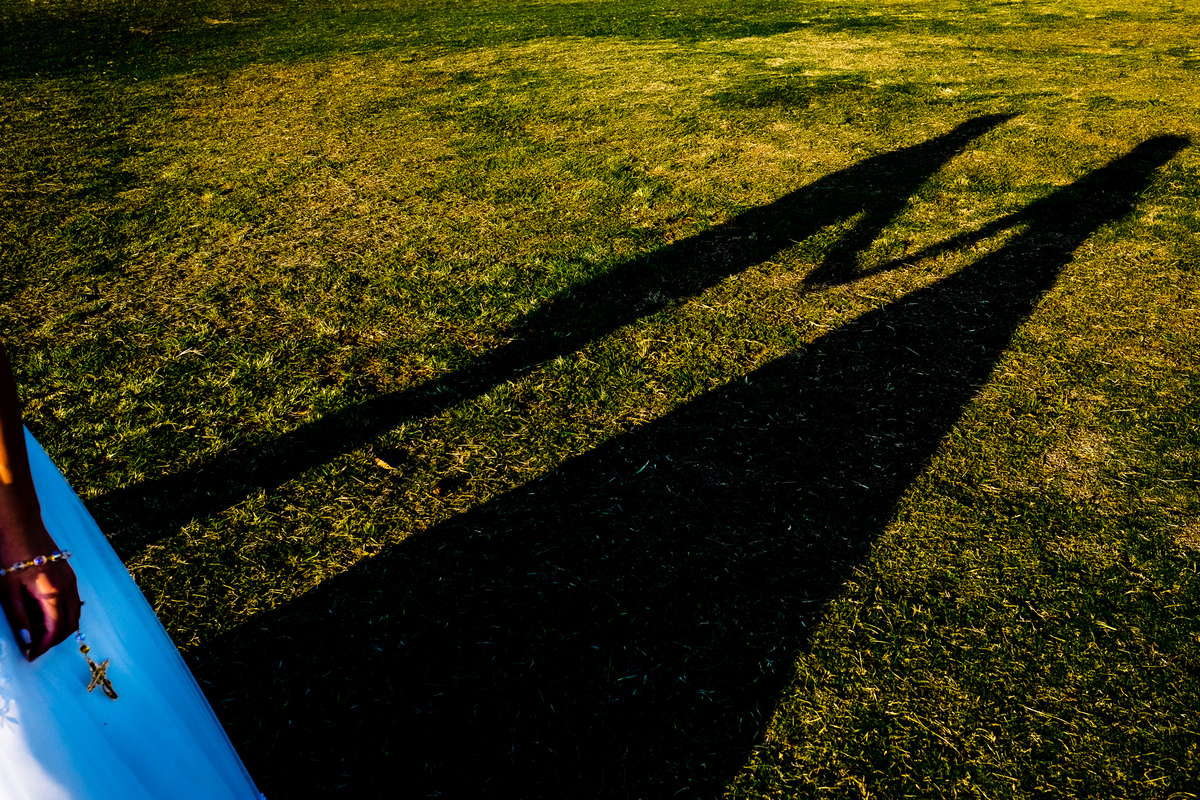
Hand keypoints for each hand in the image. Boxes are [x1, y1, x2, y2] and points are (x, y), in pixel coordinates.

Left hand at [0, 523, 80, 660]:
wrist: (21, 525)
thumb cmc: (11, 554)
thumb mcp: (8, 589)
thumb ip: (20, 616)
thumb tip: (27, 639)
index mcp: (53, 593)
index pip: (55, 630)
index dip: (44, 646)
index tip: (31, 655)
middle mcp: (69, 588)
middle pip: (70, 624)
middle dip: (54, 640)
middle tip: (34, 648)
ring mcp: (72, 580)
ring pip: (75, 613)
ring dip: (61, 628)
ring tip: (39, 634)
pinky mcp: (70, 575)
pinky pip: (74, 602)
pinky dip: (64, 614)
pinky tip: (46, 615)